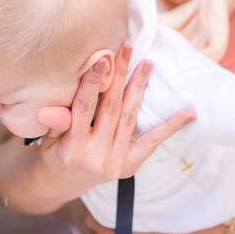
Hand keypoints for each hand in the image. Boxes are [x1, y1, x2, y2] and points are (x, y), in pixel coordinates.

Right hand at [36, 43, 195, 187]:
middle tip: (127, 49)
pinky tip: (187, 113)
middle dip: (119, 76)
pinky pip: (151, 142)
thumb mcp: (47, 139)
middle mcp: (95, 157)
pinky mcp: (129, 166)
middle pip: (111, 108)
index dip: (93, 84)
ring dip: (139, 88)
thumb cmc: (53, 151)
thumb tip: (47, 111)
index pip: (84, 109)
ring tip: (146, 64)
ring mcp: (115, 162)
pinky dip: (170, 127)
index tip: (101, 59)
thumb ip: (55, 123)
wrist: (62, 183)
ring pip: (129, 118)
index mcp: (71, 148)